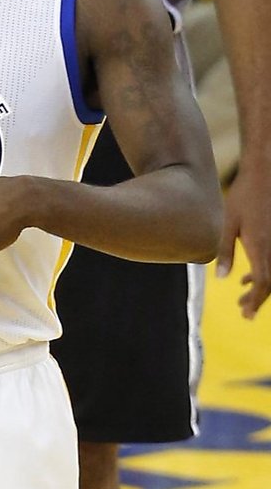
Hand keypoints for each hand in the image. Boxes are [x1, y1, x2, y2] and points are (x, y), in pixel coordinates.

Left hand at [217, 164, 270, 318]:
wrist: (263, 174)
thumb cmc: (243, 196)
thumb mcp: (228, 223)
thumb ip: (225, 251)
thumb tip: (222, 279)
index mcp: (261, 246)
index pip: (263, 282)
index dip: (256, 299)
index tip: (247, 313)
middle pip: (270, 282)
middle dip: (258, 299)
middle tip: (245, 314)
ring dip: (258, 288)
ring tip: (242, 300)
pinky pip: (270, 261)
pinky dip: (260, 273)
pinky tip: (244, 278)